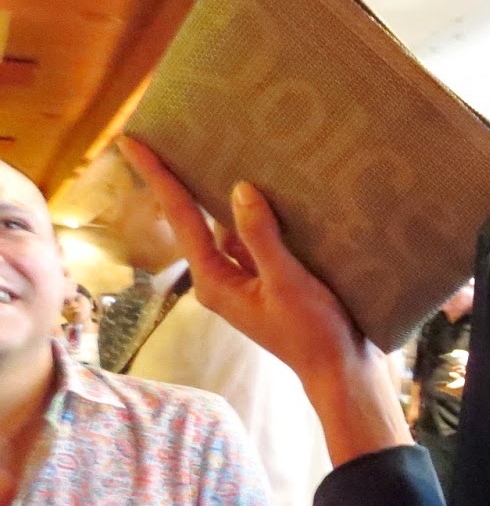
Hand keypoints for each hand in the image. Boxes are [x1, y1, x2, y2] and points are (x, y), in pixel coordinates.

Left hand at [116, 137, 363, 386]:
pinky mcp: (272, 280)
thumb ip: (261, 237)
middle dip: (189, 180)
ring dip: (236, 196)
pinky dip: (264, 216)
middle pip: (199, 219)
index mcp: (214, 281)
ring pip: (233, 227)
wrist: (342, 371)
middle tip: (177, 134)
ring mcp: (247, 280)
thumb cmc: (314, 333)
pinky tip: (276, 190)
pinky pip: (259, 239)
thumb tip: (239, 190)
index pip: (181, 218)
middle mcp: (223, 278)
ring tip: (233, 151)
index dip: (158, 177)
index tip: (132, 142)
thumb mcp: (287, 282)